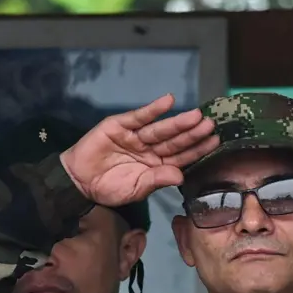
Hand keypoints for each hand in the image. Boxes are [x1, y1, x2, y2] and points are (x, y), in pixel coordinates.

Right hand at [60, 95, 217, 207]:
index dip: (197, 149)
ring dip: (178, 122)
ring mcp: (136, 136)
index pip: (181, 157)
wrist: (78, 181)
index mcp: (155, 166)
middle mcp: (149, 149)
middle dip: (192, 133)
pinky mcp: (121, 125)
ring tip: (196, 116)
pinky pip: (140, 117)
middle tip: (210, 125)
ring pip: (161, 129)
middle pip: (175, 141)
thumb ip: (156, 181)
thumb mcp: (134, 190)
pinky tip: (169, 102)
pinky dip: (153, 109)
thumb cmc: (107, 189)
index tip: (214, 141)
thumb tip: (180, 176)